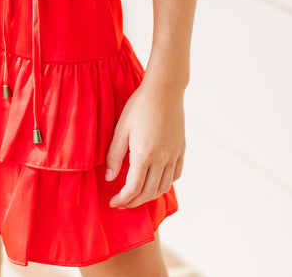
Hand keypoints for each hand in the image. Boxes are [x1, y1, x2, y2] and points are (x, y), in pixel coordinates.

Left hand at [105, 79, 184, 207]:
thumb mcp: (121, 128)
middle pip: (149, 192)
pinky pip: (175, 175)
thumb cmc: (139, 105)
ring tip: (137, 195)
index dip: (122, 199)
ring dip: (149, 196)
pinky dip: (165, 183)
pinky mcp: (181, 149)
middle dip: (134, 202)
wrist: (164, 89)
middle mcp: (162, 158)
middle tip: (122, 203)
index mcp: (144, 154)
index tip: (113, 202)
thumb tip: (110, 179)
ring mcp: (174, 155)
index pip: (133, 188)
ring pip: (163, 187)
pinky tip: (155, 181)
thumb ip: (114, 155)